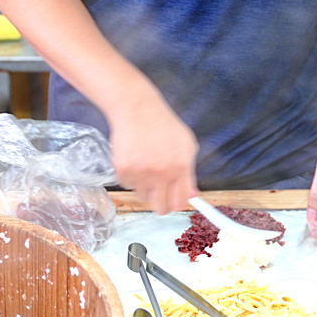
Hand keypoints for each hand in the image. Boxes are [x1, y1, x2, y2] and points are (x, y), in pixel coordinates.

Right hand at [107, 89, 198, 215]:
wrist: (138, 109)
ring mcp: (141, 172)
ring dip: (145, 187)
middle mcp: (162, 172)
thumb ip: (190, 172)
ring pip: (143, 196)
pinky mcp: (123, 169)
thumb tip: (193, 195)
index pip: (182, 200)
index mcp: (181, 167)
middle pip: (162, 207)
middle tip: (159, 197)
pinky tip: (134, 161)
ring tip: (145, 168)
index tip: (174, 203)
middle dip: (161, 206)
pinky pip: (127, 185)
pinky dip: (130, 178)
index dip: (178, 204)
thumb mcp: (187, 144)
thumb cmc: (163, 125)